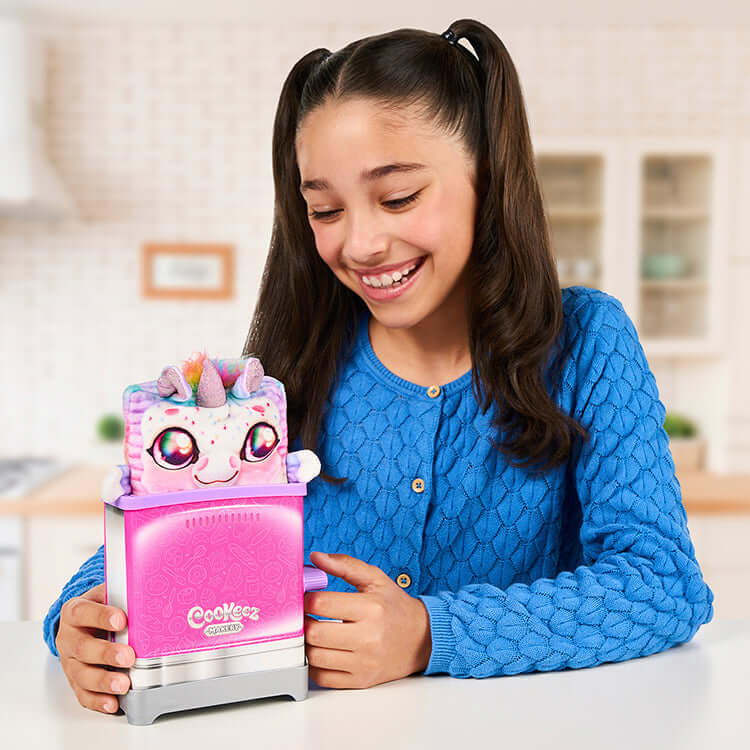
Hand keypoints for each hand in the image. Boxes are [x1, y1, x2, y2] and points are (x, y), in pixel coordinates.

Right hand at [55, 582, 135, 713]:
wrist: (81, 623)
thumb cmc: (100, 607)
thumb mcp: (107, 594)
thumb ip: (122, 593)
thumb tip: (150, 590)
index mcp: (74, 611)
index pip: (83, 612)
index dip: (101, 617)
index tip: (121, 620)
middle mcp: (68, 637)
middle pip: (82, 648)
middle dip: (106, 654)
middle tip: (128, 656)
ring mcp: (70, 662)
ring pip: (82, 675)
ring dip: (103, 681)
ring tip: (123, 684)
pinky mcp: (75, 681)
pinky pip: (83, 694)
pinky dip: (98, 700)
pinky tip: (113, 702)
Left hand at [304, 551, 431, 688]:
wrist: (422, 639)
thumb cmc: (395, 606)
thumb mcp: (375, 578)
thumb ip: (345, 565)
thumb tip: (316, 557)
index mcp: (370, 608)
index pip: (322, 604)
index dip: (306, 599)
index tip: (306, 597)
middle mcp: (368, 637)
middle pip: (315, 633)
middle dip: (303, 622)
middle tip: (304, 616)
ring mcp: (364, 663)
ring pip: (315, 658)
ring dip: (306, 645)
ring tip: (311, 632)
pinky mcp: (361, 681)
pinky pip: (324, 679)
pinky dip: (314, 666)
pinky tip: (320, 651)